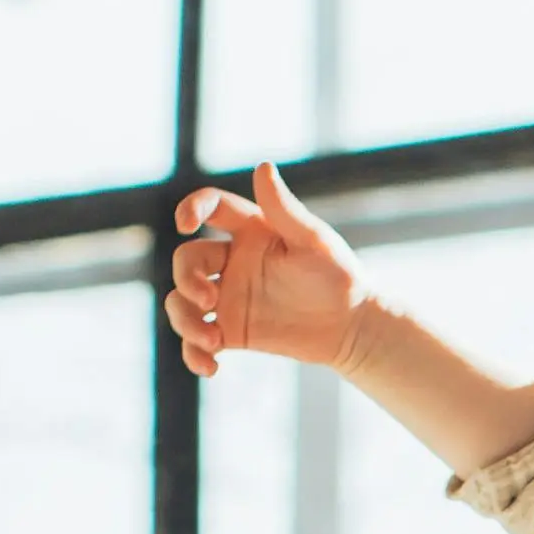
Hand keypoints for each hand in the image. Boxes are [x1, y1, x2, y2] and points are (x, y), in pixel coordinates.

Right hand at [164, 163, 359, 379]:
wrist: (351, 327)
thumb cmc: (339, 276)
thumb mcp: (314, 242)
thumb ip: (285, 210)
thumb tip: (263, 167)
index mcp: (252, 230)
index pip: (212, 208)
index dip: (191, 208)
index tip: (185, 224)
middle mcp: (233, 261)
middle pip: (187, 260)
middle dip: (186, 279)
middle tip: (210, 300)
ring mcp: (229, 297)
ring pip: (182, 302)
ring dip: (185, 320)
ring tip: (210, 340)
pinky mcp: (232, 331)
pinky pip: (197, 340)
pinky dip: (194, 354)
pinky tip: (210, 367)